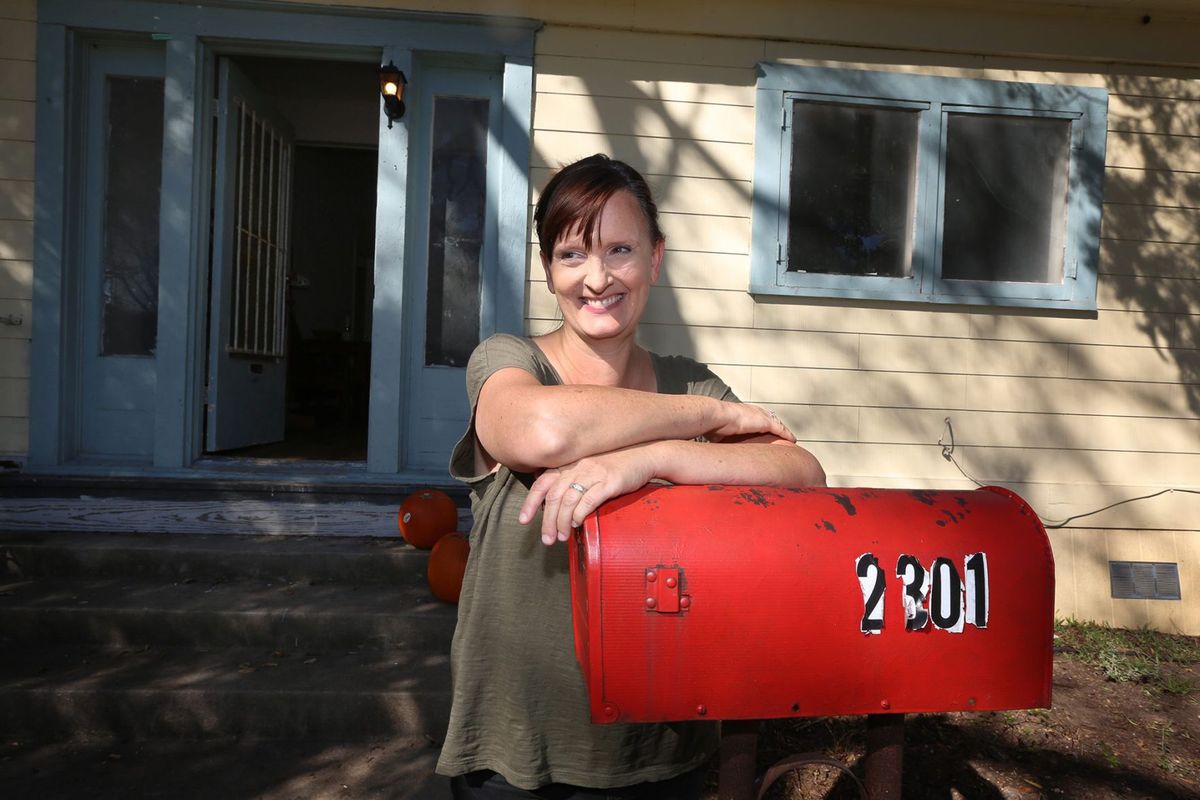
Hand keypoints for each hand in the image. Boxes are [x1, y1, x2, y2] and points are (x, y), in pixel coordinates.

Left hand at [518, 446, 657, 545]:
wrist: (645, 455)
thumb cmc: (616, 464)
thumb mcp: (589, 467)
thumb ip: (571, 479)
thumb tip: (554, 501)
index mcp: (570, 464)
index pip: (543, 482)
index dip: (531, 502)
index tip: (524, 520)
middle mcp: (578, 466)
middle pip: (554, 496)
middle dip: (547, 521)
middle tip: (547, 539)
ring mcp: (594, 473)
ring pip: (568, 500)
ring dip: (562, 522)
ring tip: (562, 537)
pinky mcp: (610, 481)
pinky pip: (589, 500)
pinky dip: (580, 514)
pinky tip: (578, 524)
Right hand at [710, 402, 794, 442]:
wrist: (716, 416)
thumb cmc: (713, 424)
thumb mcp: (718, 431)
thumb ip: (721, 438)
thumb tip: (715, 448)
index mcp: (744, 411)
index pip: (758, 416)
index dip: (764, 423)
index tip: (767, 429)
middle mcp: (754, 411)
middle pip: (771, 418)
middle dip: (777, 426)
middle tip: (783, 434)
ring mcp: (761, 416)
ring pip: (778, 424)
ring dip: (784, 431)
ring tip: (791, 439)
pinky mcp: (766, 423)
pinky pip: (781, 430)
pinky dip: (787, 435)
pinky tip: (793, 441)